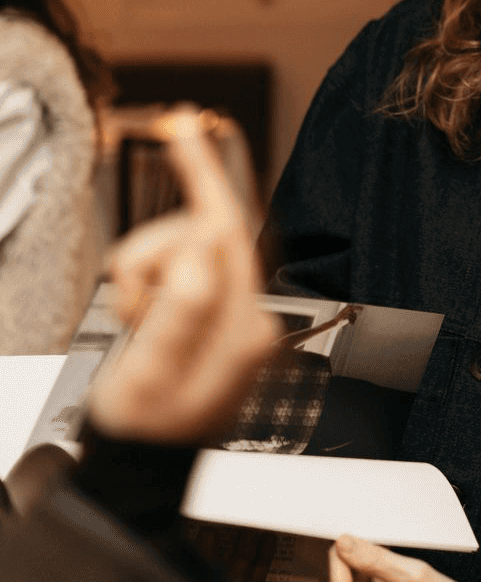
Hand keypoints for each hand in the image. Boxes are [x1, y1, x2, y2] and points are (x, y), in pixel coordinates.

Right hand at [88, 110, 278, 445]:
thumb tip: (205, 249)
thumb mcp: (151, 378)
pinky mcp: (215, 306)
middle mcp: (250, 312)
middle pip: (195, 235)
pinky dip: (146, 286)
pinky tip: (144, 321)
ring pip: (178, 247)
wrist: (143, 459)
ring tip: (137, 327)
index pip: (224, 232)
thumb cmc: (143, 426)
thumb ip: (181, 313)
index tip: (181, 123)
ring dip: (142, 280)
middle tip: (130, 312)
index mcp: (244, 329)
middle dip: (149, 263)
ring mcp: (234, 308)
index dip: (201, 174)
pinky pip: (175, 265)